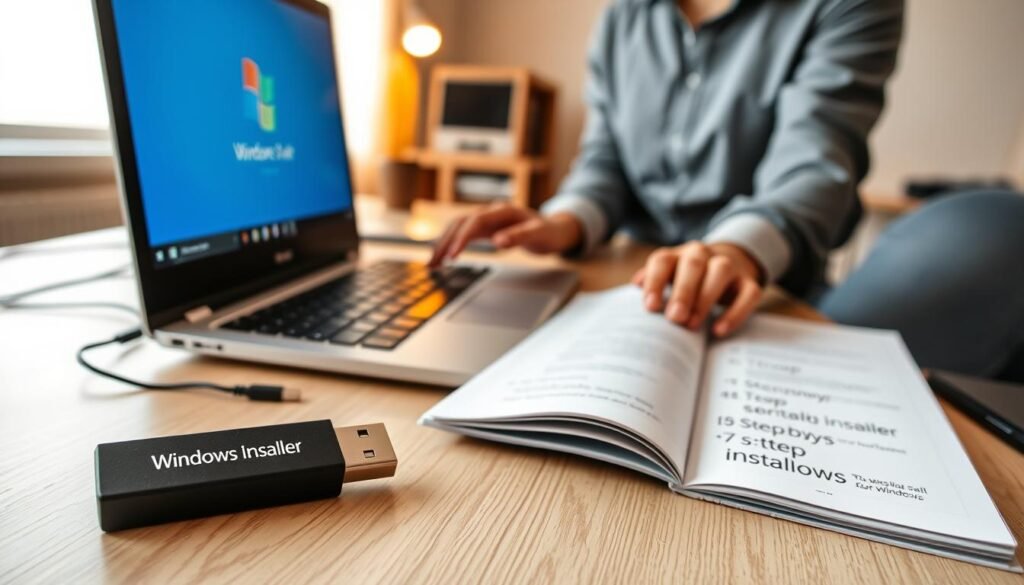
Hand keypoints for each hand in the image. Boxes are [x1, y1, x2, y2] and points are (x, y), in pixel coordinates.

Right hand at [429, 203, 583, 265]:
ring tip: (431, 263)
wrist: (554, 229)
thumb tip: (497, 242)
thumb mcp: (539, 235)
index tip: (452, 256)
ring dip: (443, 243)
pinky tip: (441, 257)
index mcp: (503, 211)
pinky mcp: (485, 228)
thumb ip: (519, 236)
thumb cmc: (548, 232)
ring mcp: (487, 219)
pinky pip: (462, 233)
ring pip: (457, 227)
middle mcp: (492, 212)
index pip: (475, 222)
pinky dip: (450, 244)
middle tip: (434, 263)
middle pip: (460, 223)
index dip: (462, 238)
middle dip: (445, 242)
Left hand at [631, 241, 763, 336]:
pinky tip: (719, 330)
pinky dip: (735, 313)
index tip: (651, 307)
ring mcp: (729, 266)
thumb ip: (652, 281)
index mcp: (677, 254)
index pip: (663, 260)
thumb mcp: (669, 277)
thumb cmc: (688, 279)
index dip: (655, 281)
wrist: (729, 264)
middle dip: (683, 291)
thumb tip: (636, 283)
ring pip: (721, 271)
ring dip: (705, 297)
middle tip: (675, 318)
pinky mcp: (749, 282)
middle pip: (693, 263)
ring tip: (693, 325)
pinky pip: (748, 294)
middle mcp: (703, 254)